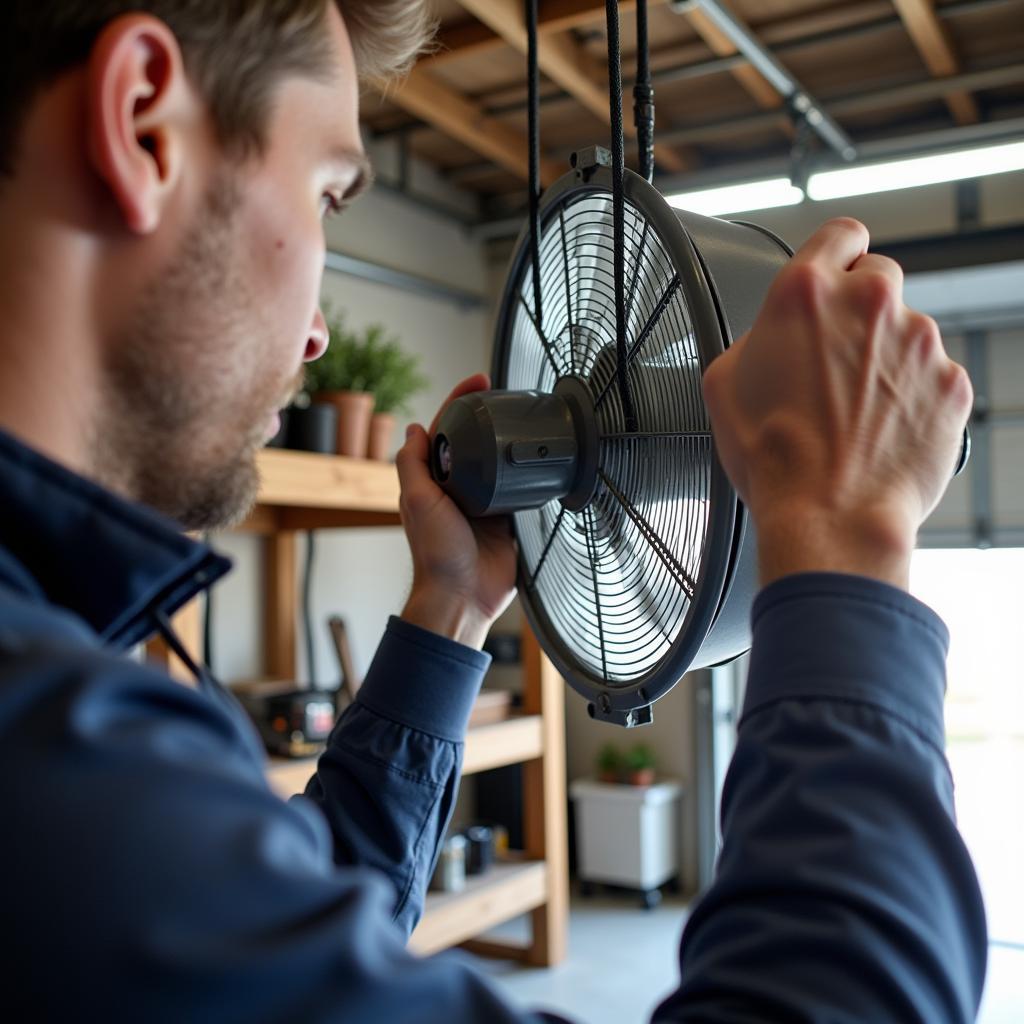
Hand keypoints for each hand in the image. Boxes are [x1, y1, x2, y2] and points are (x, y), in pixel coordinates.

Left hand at [395, 374, 517, 648]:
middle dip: (488, 416)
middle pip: (474, 441)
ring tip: (525, 416)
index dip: (460, 403)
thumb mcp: (417, 500)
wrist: (464, 595)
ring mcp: (483, 502)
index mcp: (433, 480)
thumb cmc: (436, 554)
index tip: (478, 382)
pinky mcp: (506, 518)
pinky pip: (518, 489)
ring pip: (497, 462)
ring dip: (508, 441)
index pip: (446, 431)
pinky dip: (525, 473)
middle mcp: (458, 488)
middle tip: (506, 393)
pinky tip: (536, 457)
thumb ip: (413, 464)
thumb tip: (414, 428)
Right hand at [703, 218, 972, 590]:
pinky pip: (932, 377)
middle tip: (833, 360)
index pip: (840, 234)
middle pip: (878, 278)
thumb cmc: (773, 458)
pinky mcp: (950, 383)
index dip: (838, 253)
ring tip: (852, 413)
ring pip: (906, 332)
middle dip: (858, 311)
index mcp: (807, 293)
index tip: (838, 269)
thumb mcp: (722, 385)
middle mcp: (870, 304)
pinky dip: (911, 397)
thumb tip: (769, 340)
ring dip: (884, 360)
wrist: (829, 514)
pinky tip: (879, 431)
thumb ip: (752, 340)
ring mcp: (919, 342)